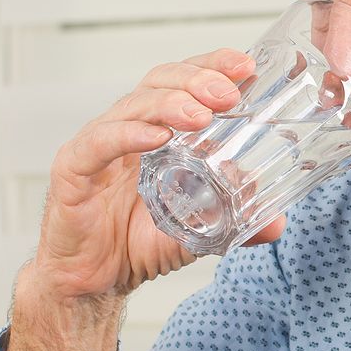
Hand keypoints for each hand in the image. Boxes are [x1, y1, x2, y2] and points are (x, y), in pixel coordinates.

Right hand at [35, 48, 285, 305]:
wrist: (93, 284)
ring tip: (200, 114)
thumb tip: (277, 223)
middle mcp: (127, 129)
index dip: (212, 66)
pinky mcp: (73, 169)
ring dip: (169, 103)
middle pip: (158, 81)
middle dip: (196, 79)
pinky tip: (155, 137)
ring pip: (132, 106)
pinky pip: (99, 143)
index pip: (184, 82)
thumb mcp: (196, 231)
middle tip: (228, 93)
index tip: (246, 67)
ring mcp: (98, 146)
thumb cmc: (135, 245)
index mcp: (157, 131)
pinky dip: (128, 135)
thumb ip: (233, 223)